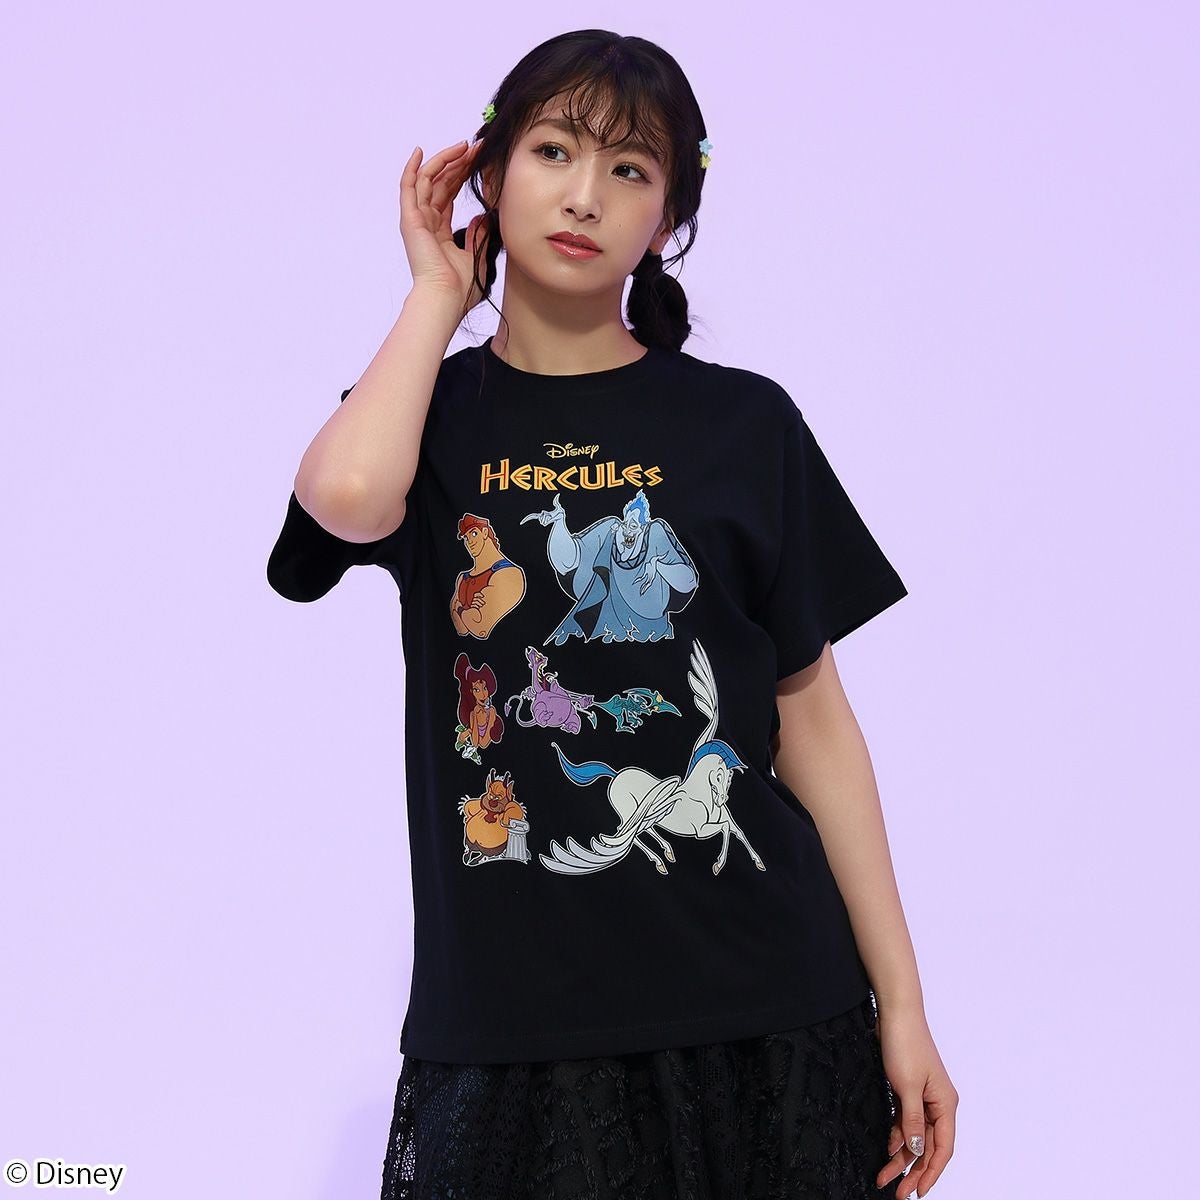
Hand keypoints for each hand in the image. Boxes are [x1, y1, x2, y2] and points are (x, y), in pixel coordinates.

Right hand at [398, 139, 490, 314]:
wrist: (447, 297)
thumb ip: (478, 235)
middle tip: (476, 148)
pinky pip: (409, 187)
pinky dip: (412, 168)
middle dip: (458, 163)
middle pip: (440, 184)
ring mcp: (416, 220)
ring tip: (464, 147)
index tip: (478, 161)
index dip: (462, 176)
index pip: (448, 195)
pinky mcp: (410, 219)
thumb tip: (483, 217)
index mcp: (439, 232)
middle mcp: (426, 223)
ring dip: (445, 161)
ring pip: (428, 180)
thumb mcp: (475, 255)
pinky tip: (419, 151)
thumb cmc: (460, 287)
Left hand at [874, 1005, 957, 1197]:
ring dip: (901, 1157)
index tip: (917, 1192)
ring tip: (884, 1177)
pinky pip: (905, 1122)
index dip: (931, 1173)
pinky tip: (887, 1150)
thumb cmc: (905, 1045)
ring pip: (915, 1136)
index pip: (942, 1148)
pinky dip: (897, 1136)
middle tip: (897, 1193)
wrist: (895, 1014)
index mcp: (946, 1104)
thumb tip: (915, 1151)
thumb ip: (912, 1121)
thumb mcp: (907, 1087)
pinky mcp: (909, 1091)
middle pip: (928, 1147)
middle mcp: (939, 1104)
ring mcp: (924, 1098)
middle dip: (912, 1171)